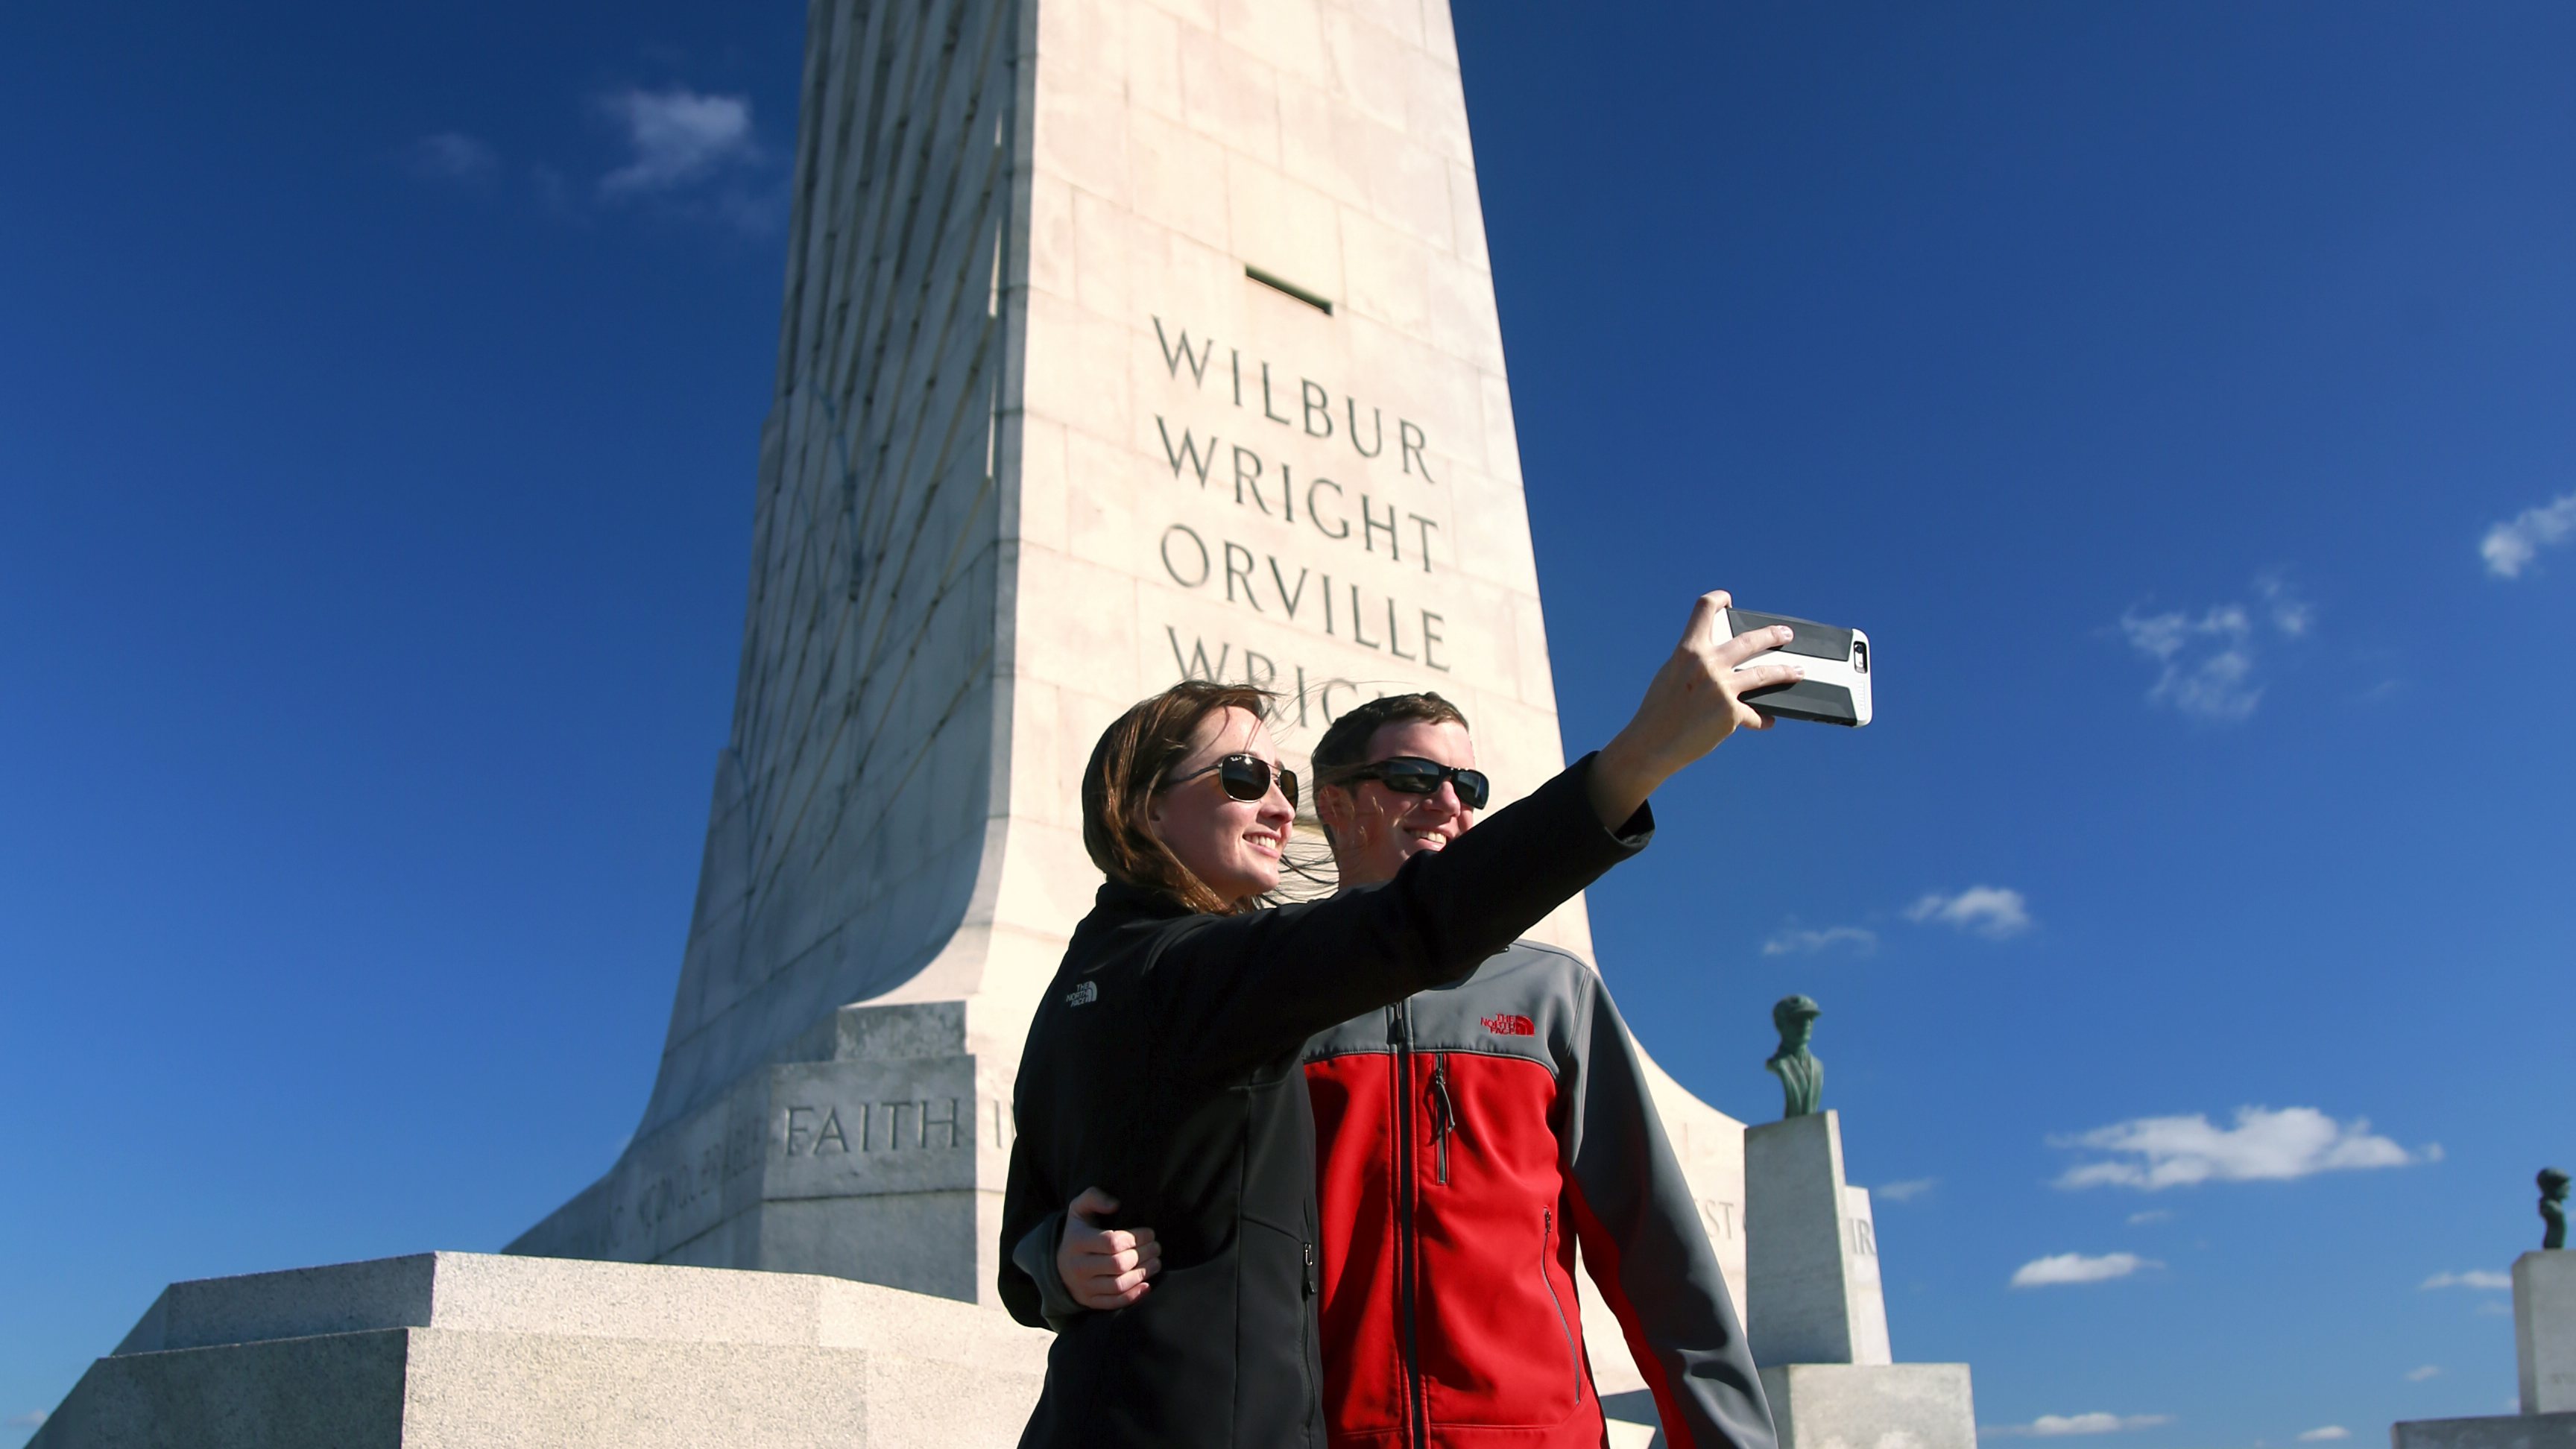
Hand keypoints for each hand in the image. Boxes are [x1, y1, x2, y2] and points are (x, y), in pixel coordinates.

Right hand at [1056, 1186, 1159, 1309]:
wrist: (1058, 1263)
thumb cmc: (1078, 1231)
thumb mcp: (1079, 1209)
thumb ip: (1094, 1197)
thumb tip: (1115, 1204)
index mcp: (1077, 1241)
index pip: (1112, 1242)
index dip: (1136, 1238)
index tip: (1149, 1233)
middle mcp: (1078, 1266)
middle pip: (1118, 1264)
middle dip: (1143, 1255)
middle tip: (1156, 1247)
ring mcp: (1083, 1286)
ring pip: (1118, 1285)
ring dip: (1143, 1274)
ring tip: (1156, 1263)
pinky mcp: (1089, 1301)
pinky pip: (1114, 1302)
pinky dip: (1134, 1296)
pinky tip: (1147, 1284)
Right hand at [1589, 590, 1803, 826]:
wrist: (1653, 743)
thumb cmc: (1659, 710)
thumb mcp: (1670, 674)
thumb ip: (1693, 661)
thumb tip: (1718, 655)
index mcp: (1688, 650)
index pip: (1703, 610)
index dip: (1717, 599)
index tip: (1727, 599)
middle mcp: (1707, 665)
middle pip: (1750, 640)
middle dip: (1772, 635)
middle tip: (1785, 634)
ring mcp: (1721, 688)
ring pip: (1764, 674)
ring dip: (1785, 671)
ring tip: (1798, 671)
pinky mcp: (1731, 713)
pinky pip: (1755, 714)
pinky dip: (1762, 719)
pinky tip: (1767, 721)